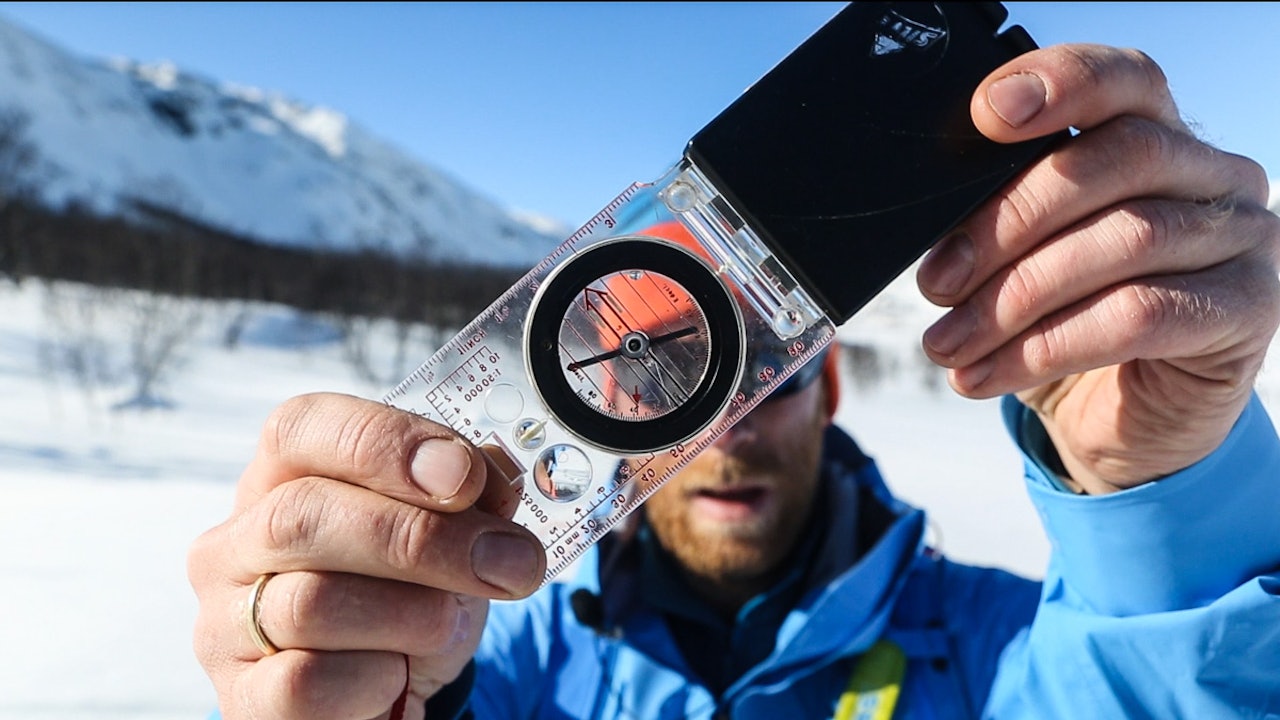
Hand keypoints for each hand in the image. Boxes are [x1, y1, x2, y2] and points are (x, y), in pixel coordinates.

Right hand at [188, 393, 545, 718]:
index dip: (388, 443)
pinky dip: (375, 681)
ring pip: (310, 603)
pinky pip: (304, 683)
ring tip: (446, 625)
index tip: (467, 476)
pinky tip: (396, 677)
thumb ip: (470, 497)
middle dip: (424, 537)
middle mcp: (235, 542)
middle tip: (510, 563)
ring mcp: (223, 621)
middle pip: (305, 513)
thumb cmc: (409, 597)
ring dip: (412, 616)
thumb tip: (493, 479)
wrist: (386, 693)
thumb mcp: (450, 535)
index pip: (303, 427)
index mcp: (283, 477)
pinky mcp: (237, 696)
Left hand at [918, 44, 1279, 493]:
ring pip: (1122, 243)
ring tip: (948, 343)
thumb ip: (999, 220)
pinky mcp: (1247, 311)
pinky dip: (1046, 346)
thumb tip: (934, 225)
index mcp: (1156, 139)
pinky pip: (1138, 316)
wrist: (1125, 421)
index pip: (1122, 82)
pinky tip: (989, 373)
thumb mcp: (1024, 260)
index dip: (1057, 84)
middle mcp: (1212, 176)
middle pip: (1113, 161)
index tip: (985, 115)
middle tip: (937, 282)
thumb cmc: (1069, 323)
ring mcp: (1242, 239)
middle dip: (1006, 224)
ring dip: (1013, 299)